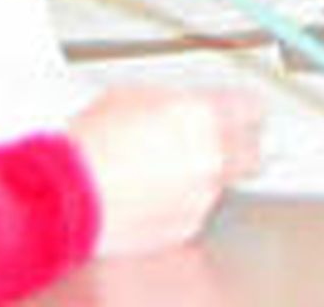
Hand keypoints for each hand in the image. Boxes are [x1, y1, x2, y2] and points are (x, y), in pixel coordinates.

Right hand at [69, 86, 261, 255]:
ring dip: (206, 173)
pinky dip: (185, 200)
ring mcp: (200, 196)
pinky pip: (198, 208)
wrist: (70, 193)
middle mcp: (210, 158)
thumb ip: (177, 101)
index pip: (251, 109)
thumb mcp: (137, 96)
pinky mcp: (186, 227)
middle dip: (241, 145)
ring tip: (168, 165)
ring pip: (222, 182)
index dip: (245, 109)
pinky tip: (156, 190)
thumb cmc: (94, 142)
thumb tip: (191, 105)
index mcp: (202, 117)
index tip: (244, 110)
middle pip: (252, 152)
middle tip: (225, 139)